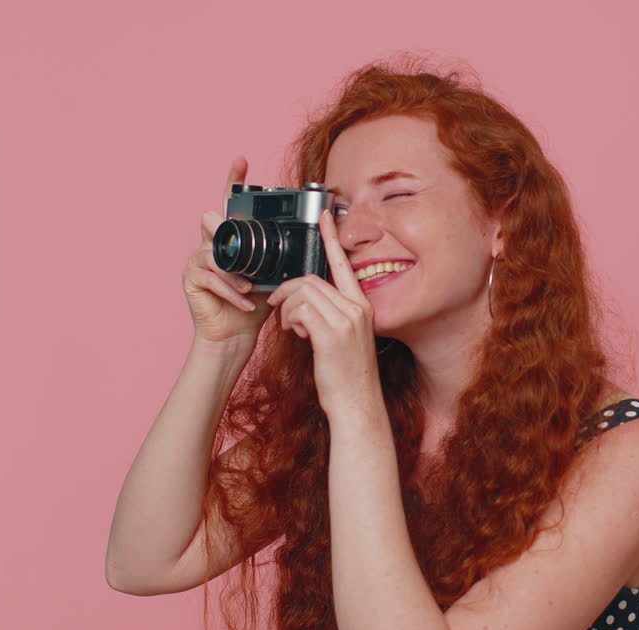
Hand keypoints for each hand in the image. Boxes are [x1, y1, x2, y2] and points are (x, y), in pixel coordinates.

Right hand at [184, 155, 274, 344]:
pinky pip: (211, 277)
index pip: (230, 204)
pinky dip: (230, 291)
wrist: (235, 336)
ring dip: (234, 271)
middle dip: (225, 229)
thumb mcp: (272, 278)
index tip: (242, 160)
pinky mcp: (191, 278)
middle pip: (212, 220)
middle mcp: (211, 244)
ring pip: (213, 251)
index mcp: (232, 240)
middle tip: (239, 244)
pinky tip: (243, 301)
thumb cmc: (255, 306)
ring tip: (250, 287)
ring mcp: (198, 259)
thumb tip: (307, 245)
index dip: (234, 181)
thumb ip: (280, 259)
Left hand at [266, 209, 380, 416]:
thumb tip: (303, 304)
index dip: (331, 238)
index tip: (324, 216)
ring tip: (290, 327)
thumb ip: (329, 315)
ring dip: (287, 308)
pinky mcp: (331, 333)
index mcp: (361, 304)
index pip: (343, 263)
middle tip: (277, 306)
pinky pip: (299, 310)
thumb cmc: (346, 374)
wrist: (356, 403)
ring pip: (303, 292)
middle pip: (312, 278)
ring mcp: (346, 320)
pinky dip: (290, 320)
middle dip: (288, 289)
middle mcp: (356, 307)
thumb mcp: (342, 338)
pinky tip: (295, 334)